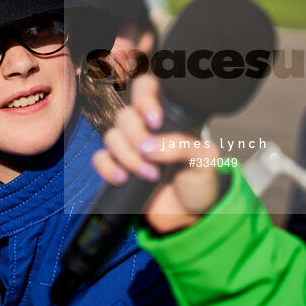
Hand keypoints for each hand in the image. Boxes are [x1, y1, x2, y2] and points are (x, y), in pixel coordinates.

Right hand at [92, 74, 221, 233]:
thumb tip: (150, 147)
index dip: (145, 99)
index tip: (155, 122)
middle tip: (152, 156)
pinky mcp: (117, 166)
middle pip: (125, 114)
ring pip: (111, 135)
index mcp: (169, 116)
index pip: (148, 88)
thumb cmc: (199, 183)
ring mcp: (130, 146)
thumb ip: (183, 147)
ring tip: (150, 175)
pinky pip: (100, 158)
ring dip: (127, 156)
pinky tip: (123, 179)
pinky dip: (108, 168)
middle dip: (135, 136)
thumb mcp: (204, 162)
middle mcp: (146, 127)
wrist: (188, 216)